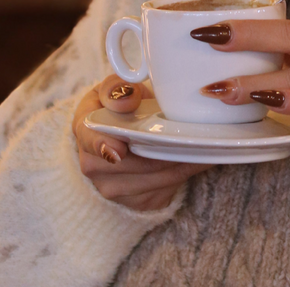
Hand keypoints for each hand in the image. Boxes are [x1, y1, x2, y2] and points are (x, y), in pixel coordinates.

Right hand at [72, 74, 210, 210]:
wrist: (121, 133)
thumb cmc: (119, 106)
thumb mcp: (114, 88)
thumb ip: (116, 88)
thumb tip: (127, 99)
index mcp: (86, 130)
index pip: (90, 140)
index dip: (104, 146)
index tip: (120, 151)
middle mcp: (94, 165)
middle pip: (130, 164)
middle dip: (162, 151)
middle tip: (191, 138)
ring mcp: (113, 188)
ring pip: (153, 179)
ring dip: (179, 163)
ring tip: (203, 145)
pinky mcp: (137, 201)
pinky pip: (165, 190)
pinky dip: (184, 173)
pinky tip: (199, 157)